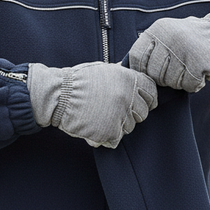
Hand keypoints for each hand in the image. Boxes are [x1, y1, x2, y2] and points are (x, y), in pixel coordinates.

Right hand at [27, 62, 157, 148]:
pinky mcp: (110, 132)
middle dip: (131, 113)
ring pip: (130, 127)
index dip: (146, 98)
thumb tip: (134, 78)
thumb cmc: (76, 81)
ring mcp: (120, 115)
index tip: (139, 102)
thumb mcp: (102, 70)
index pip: (152, 93)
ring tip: (99, 117)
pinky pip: (116, 139)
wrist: (58, 96)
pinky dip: (106, 136)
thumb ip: (121, 75)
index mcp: (128, 79)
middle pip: (143, 113)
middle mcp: (128, 97)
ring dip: (118, 125)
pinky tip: (94, 127)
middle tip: (113, 110)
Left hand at [128, 10, 209, 92]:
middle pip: (153, 74)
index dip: (142, 70)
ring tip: (190, 68)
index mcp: (158, 30)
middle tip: (177, 70)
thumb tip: (121, 68)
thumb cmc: (188, 40)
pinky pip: (190, 85)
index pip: (137, 58)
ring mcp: (186, 50)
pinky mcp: (202, 63)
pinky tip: (201, 73)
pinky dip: (195, 84)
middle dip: (163, 78)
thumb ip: (149, 49)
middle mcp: (171, 38)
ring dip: (180, 81)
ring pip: (171, 82)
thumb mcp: (166, 35)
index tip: (151, 73)